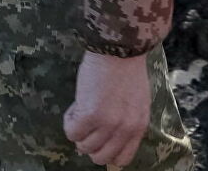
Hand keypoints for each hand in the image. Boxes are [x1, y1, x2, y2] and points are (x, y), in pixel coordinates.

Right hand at [63, 50, 149, 167]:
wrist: (118, 48)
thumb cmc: (126, 68)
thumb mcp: (136, 101)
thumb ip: (126, 121)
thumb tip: (107, 138)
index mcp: (139, 126)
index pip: (122, 159)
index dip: (107, 152)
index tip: (99, 139)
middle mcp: (125, 129)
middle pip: (100, 157)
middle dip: (90, 143)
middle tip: (87, 124)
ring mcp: (108, 124)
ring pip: (83, 146)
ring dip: (79, 130)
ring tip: (82, 109)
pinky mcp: (90, 115)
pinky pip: (72, 132)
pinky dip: (69, 121)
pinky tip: (75, 106)